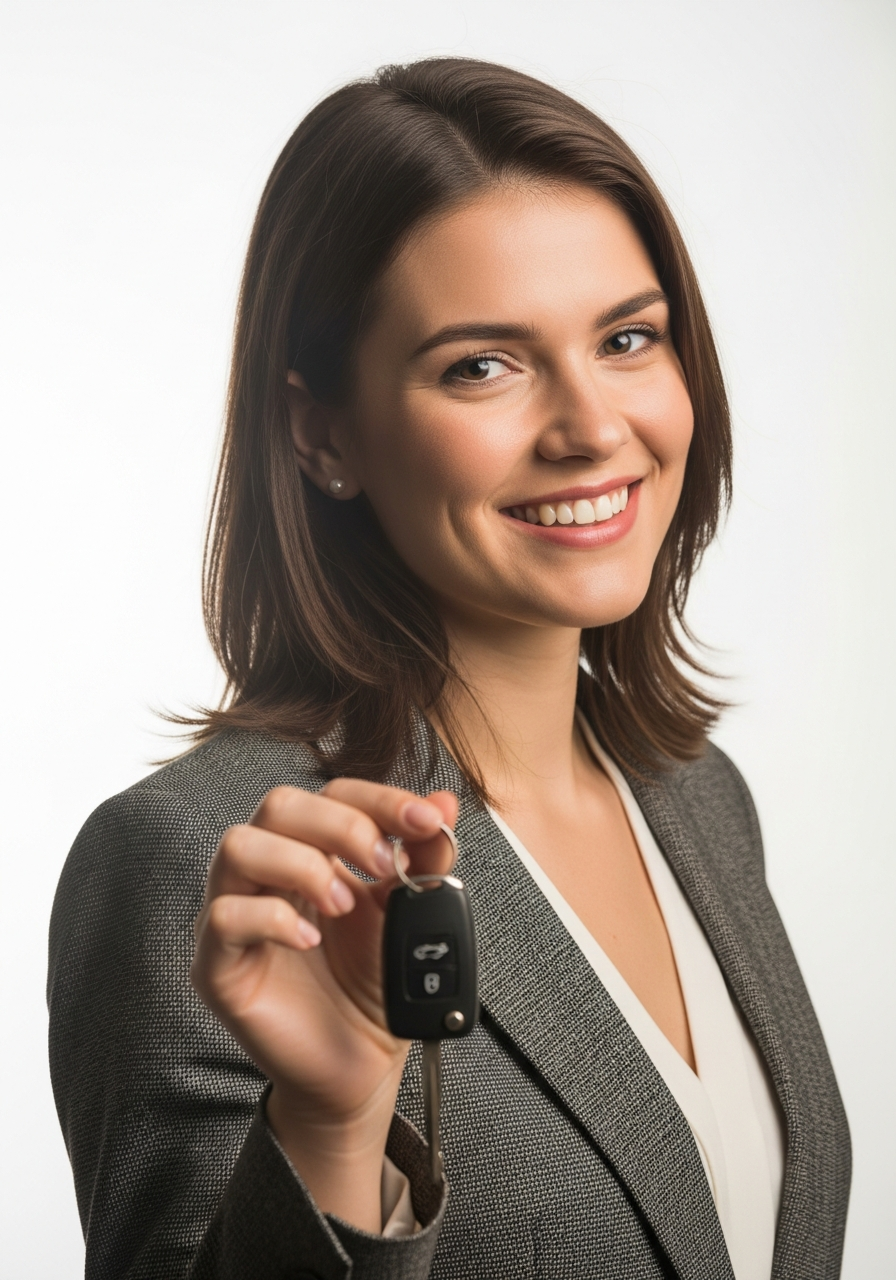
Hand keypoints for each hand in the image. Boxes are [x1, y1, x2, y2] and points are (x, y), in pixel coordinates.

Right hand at [190, 778, 457, 1228]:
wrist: (361, 1068)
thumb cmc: (374, 987)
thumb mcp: (409, 916)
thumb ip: (425, 860)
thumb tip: (444, 804)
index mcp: (314, 850)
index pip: (333, 793)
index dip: (379, 799)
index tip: (425, 821)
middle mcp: (269, 873)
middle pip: (280, 805)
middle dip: (340, 824)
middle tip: (381, 864)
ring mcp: (237, 914)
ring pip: (238, 847)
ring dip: (301, 864)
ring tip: (344, 903)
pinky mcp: (218, 965)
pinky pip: (223, 917)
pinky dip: (273, 919)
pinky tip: (311, 940)